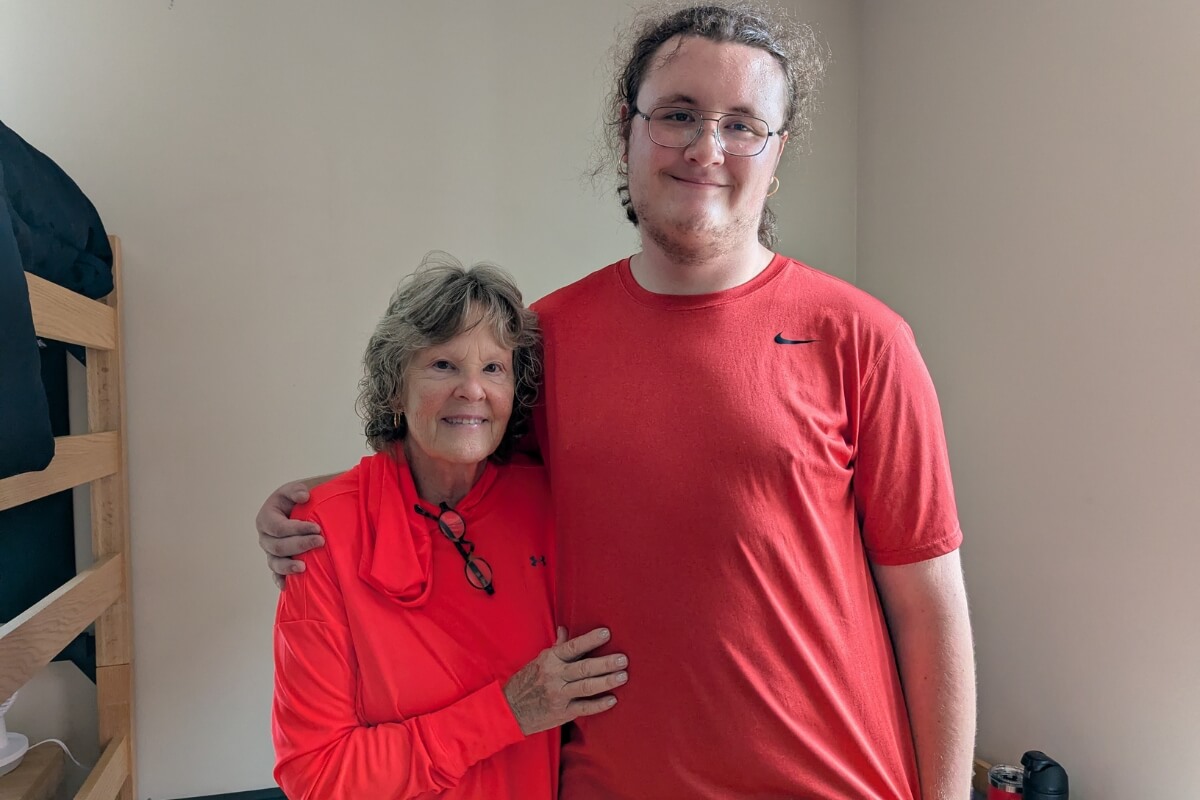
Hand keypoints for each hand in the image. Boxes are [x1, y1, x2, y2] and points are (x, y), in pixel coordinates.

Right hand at [256, 481, 324, 588]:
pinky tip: (287, 586)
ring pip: (275, 563)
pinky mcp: (278, 561)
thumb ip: (297, 490)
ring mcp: (270, 552)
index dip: (297, 529)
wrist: (305, 509)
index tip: (317, 528)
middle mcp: (265, 537)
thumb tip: (303, 497)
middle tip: (321, 541)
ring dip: (288, 566)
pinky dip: (280, 580)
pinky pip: (275, 574)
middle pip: (278, 546)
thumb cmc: (300, 499)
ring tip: (304, 568)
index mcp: (267, 518)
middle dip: (300, 545)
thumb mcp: (297, 489)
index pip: (279, 527)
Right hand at [503, 627, 627, 735]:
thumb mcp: (539, 661)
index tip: (606, 633)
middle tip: (623, 659)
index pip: (573, 647)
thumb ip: (557, 647)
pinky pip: (583, 708)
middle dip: (605, 663)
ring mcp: (558, 695)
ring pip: (586, 687)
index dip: (590, 640)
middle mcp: (554, 676)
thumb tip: (565, 629)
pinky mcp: (562, 713)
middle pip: (583, 668)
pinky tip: (613, 700)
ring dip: (606, 681)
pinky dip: (599, 704)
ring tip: (623, 676)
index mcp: (550, 660)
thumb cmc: (527, 682)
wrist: (510, 710)